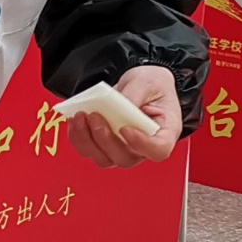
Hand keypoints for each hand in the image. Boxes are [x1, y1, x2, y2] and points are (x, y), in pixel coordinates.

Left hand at [67, 65, 184, 167]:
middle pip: (125, 157)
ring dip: (87, 140)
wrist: (142, 85)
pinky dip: (78, 137)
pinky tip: (75, 120)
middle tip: (95, 116)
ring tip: (81, 117)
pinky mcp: (106, 147)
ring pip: (104, 159)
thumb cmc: (153, 86)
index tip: (125, 129)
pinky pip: (90, 151)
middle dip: (105, 139)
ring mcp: (125, 150)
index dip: (141, 145)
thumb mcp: (147, 82)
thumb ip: (134, 95)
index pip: (158, 150)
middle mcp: (145, 147)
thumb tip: (118, 107)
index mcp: (165, 132)